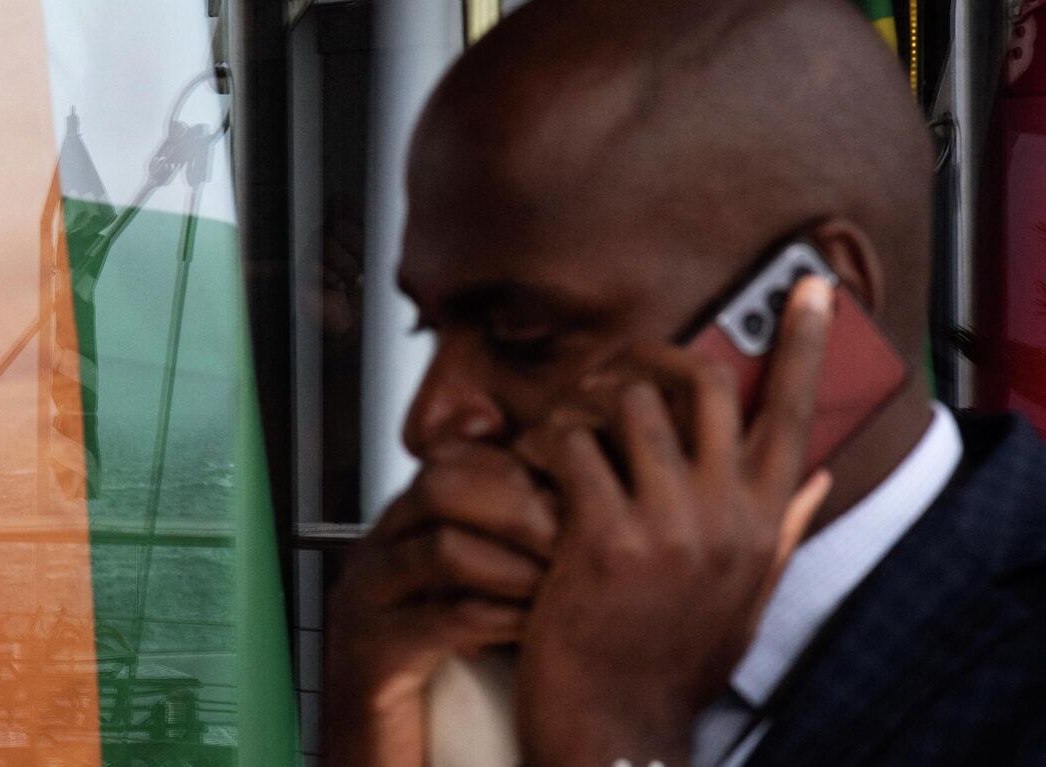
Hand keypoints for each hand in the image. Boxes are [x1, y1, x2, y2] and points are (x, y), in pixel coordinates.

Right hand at [324, 441, 556, 765]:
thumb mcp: (484, 600)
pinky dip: (500, 620)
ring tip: (565, 591)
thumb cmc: (446, 687)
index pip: (460, 457)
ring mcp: (366, 603)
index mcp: (401, 528)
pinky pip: (440, 620)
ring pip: (443, 548)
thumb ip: (514, 550)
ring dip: (519, 566)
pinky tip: (538, 633)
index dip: (528, 468)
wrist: (385, 763)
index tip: (587, 494)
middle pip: (444, 484)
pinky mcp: (370, 657)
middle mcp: (376, 553)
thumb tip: (592, 505)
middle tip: (582, 538)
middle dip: (525, 507)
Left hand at [510, 277, 836, 765]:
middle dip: (649, 357)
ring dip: (582, 403)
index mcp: (760, 521)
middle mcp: (724, 513)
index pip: (795, 412)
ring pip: (628, 402)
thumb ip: (776, 530)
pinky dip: (540, 442)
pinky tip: (527, 469)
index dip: (807, 343)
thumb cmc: (669, 662)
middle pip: (703, 379)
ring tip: (557, 434)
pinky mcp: (602, 539)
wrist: (618, 728)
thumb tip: (818, 480)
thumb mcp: (742, 598)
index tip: (813, 286)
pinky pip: (569, 445)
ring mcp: (666, 525)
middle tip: (611, 373)